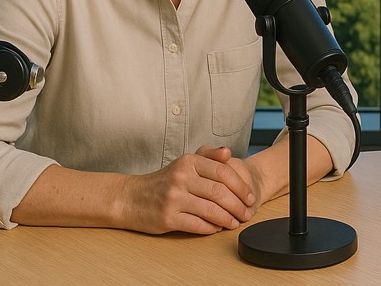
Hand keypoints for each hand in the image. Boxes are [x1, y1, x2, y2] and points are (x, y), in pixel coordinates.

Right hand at [117, 147, 256, 233]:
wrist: (130, 198)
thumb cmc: (163, 181)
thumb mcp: (185, 163)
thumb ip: (208, 155)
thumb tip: (228, 153)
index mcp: (188, 162)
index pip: (224, 172)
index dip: (241, 187)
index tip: (250, 197)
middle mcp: (181, 178)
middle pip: (220, 193)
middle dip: (238, 205)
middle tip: (247, 213)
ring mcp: (173, 199)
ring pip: (211, 210)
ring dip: (228, 219)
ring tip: (235, 222)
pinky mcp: (167, 218)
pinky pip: (197, 224)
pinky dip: (211, 227)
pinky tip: (217, 228)